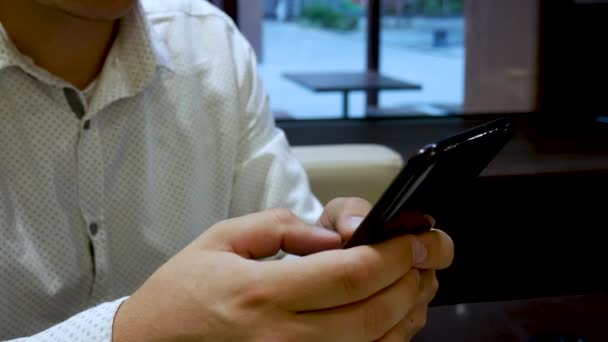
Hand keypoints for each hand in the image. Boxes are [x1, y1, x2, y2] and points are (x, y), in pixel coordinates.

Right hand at [113, 208, 452, 341]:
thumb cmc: (182, 294)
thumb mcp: (222, 238)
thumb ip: (280, 227)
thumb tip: (333, 233)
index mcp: (265, 293)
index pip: (353, 273)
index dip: (397, 253)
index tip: (418, 236)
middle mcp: (285, 337)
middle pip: (377, 311)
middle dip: (415, 278)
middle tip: (431, 253)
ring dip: (411, 311)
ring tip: (420, 281)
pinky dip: (390, 341)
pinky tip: (395, 318)